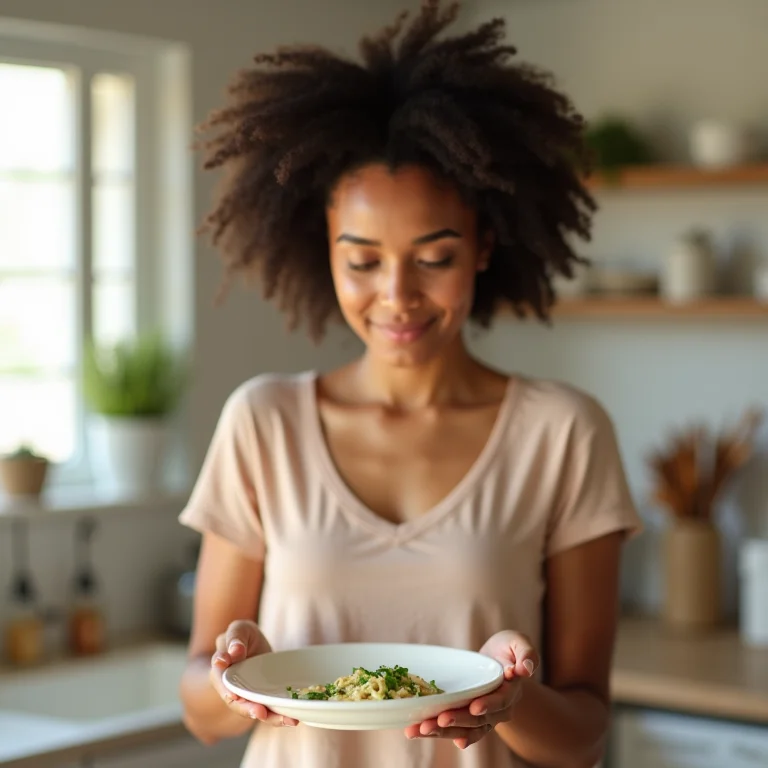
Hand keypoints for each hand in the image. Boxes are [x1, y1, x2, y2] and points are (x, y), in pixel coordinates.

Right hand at [210, 619, 298, 727]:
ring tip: (286, 720)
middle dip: (247, 709)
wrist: (251, 645)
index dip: (225, 689)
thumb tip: (234, 651)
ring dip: (268, 718)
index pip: (219, 679)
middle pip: (236, 701)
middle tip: (260, 713)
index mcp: (221, 668)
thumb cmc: (243, 636)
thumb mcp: (240, 629)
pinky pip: (267, 710)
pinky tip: (292, 720)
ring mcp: (246, 695)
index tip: (233, 695)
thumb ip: (235, 637)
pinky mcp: (260, 699)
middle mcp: (230, 687)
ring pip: (253, 709)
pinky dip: (278, 716)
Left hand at [404, 631, 538, 749]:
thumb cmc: (509, 649)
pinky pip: (458, 729)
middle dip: (458, 720)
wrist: (500, 659)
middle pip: (479, 719)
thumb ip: (526, 653)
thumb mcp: (518, 642)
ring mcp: (484, 716)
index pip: (500, 701)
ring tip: (421, 729)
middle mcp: (498, 709)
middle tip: (438, 720)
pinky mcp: (470, 717)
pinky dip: (444, 734)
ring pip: (465, 728)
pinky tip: (427, 735)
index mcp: (510, 691)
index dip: (488, 705)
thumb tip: (526, 668)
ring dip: (443, 731)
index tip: (474, 707)